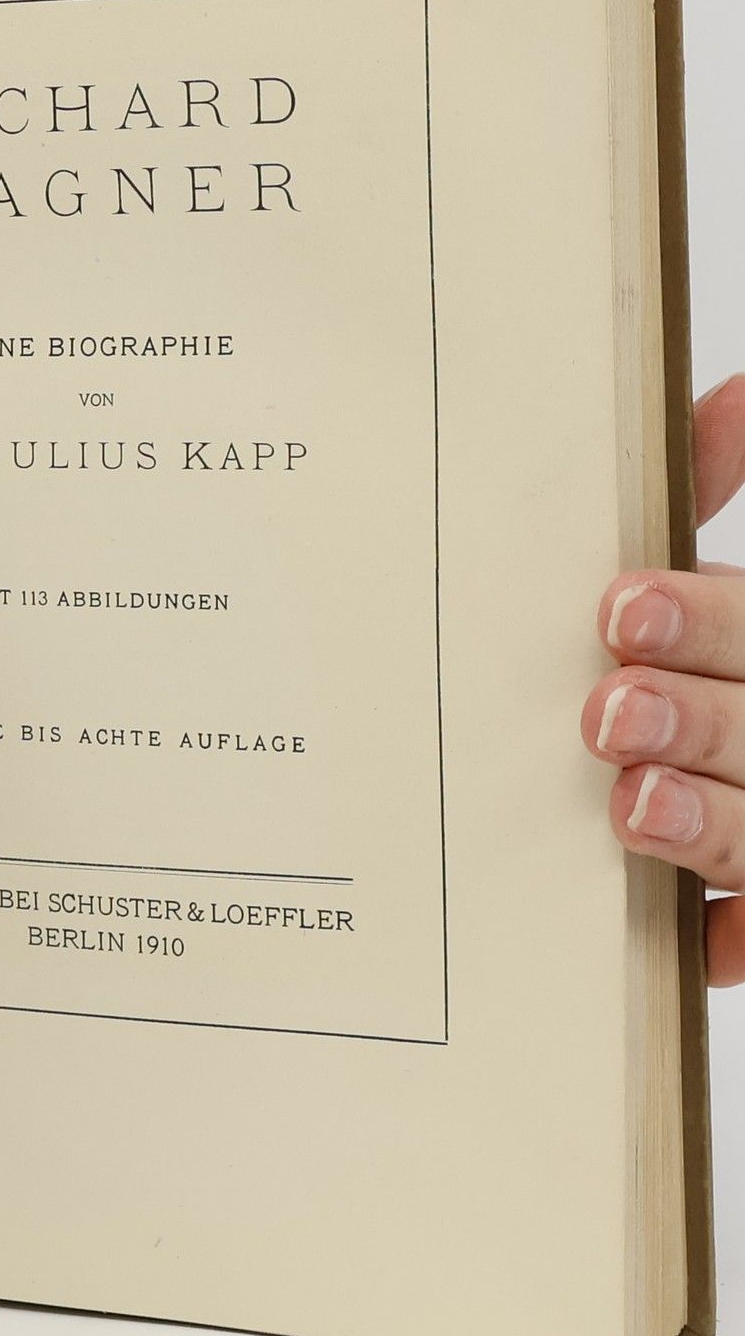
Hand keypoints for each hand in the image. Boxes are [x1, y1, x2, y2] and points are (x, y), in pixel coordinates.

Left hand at [583, 374, 744, 984]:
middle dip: (700, 719)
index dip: (703, 620)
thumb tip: (726, 392)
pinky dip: (723, 941)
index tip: (620, 606)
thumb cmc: (724, 664)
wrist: (726, 734)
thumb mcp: (725, 597)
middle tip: (609, 709)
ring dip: (707, 823)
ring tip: (631, 803)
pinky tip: (684, 944)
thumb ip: (709, 488)